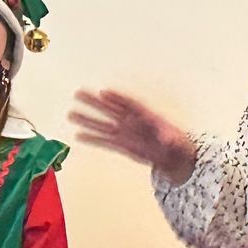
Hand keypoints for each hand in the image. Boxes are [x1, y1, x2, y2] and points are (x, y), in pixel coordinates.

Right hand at [70, 89, 198, 183]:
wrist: (172, 155)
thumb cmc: (176, 143)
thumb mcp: (176, 140)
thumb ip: (169, 138)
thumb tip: (168, 139)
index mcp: (146, 115)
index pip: (129, 104)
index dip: (117, 98)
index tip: (104, 92)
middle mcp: (131, 122)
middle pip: (110, 109)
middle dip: (94, 102)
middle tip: (78, 92)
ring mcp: (125, 132)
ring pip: (103, 124)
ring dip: (88, 119)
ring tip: (71, 113)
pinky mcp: (122, 145)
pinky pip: (104, 141)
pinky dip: (92, 139)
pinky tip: (78, 135)